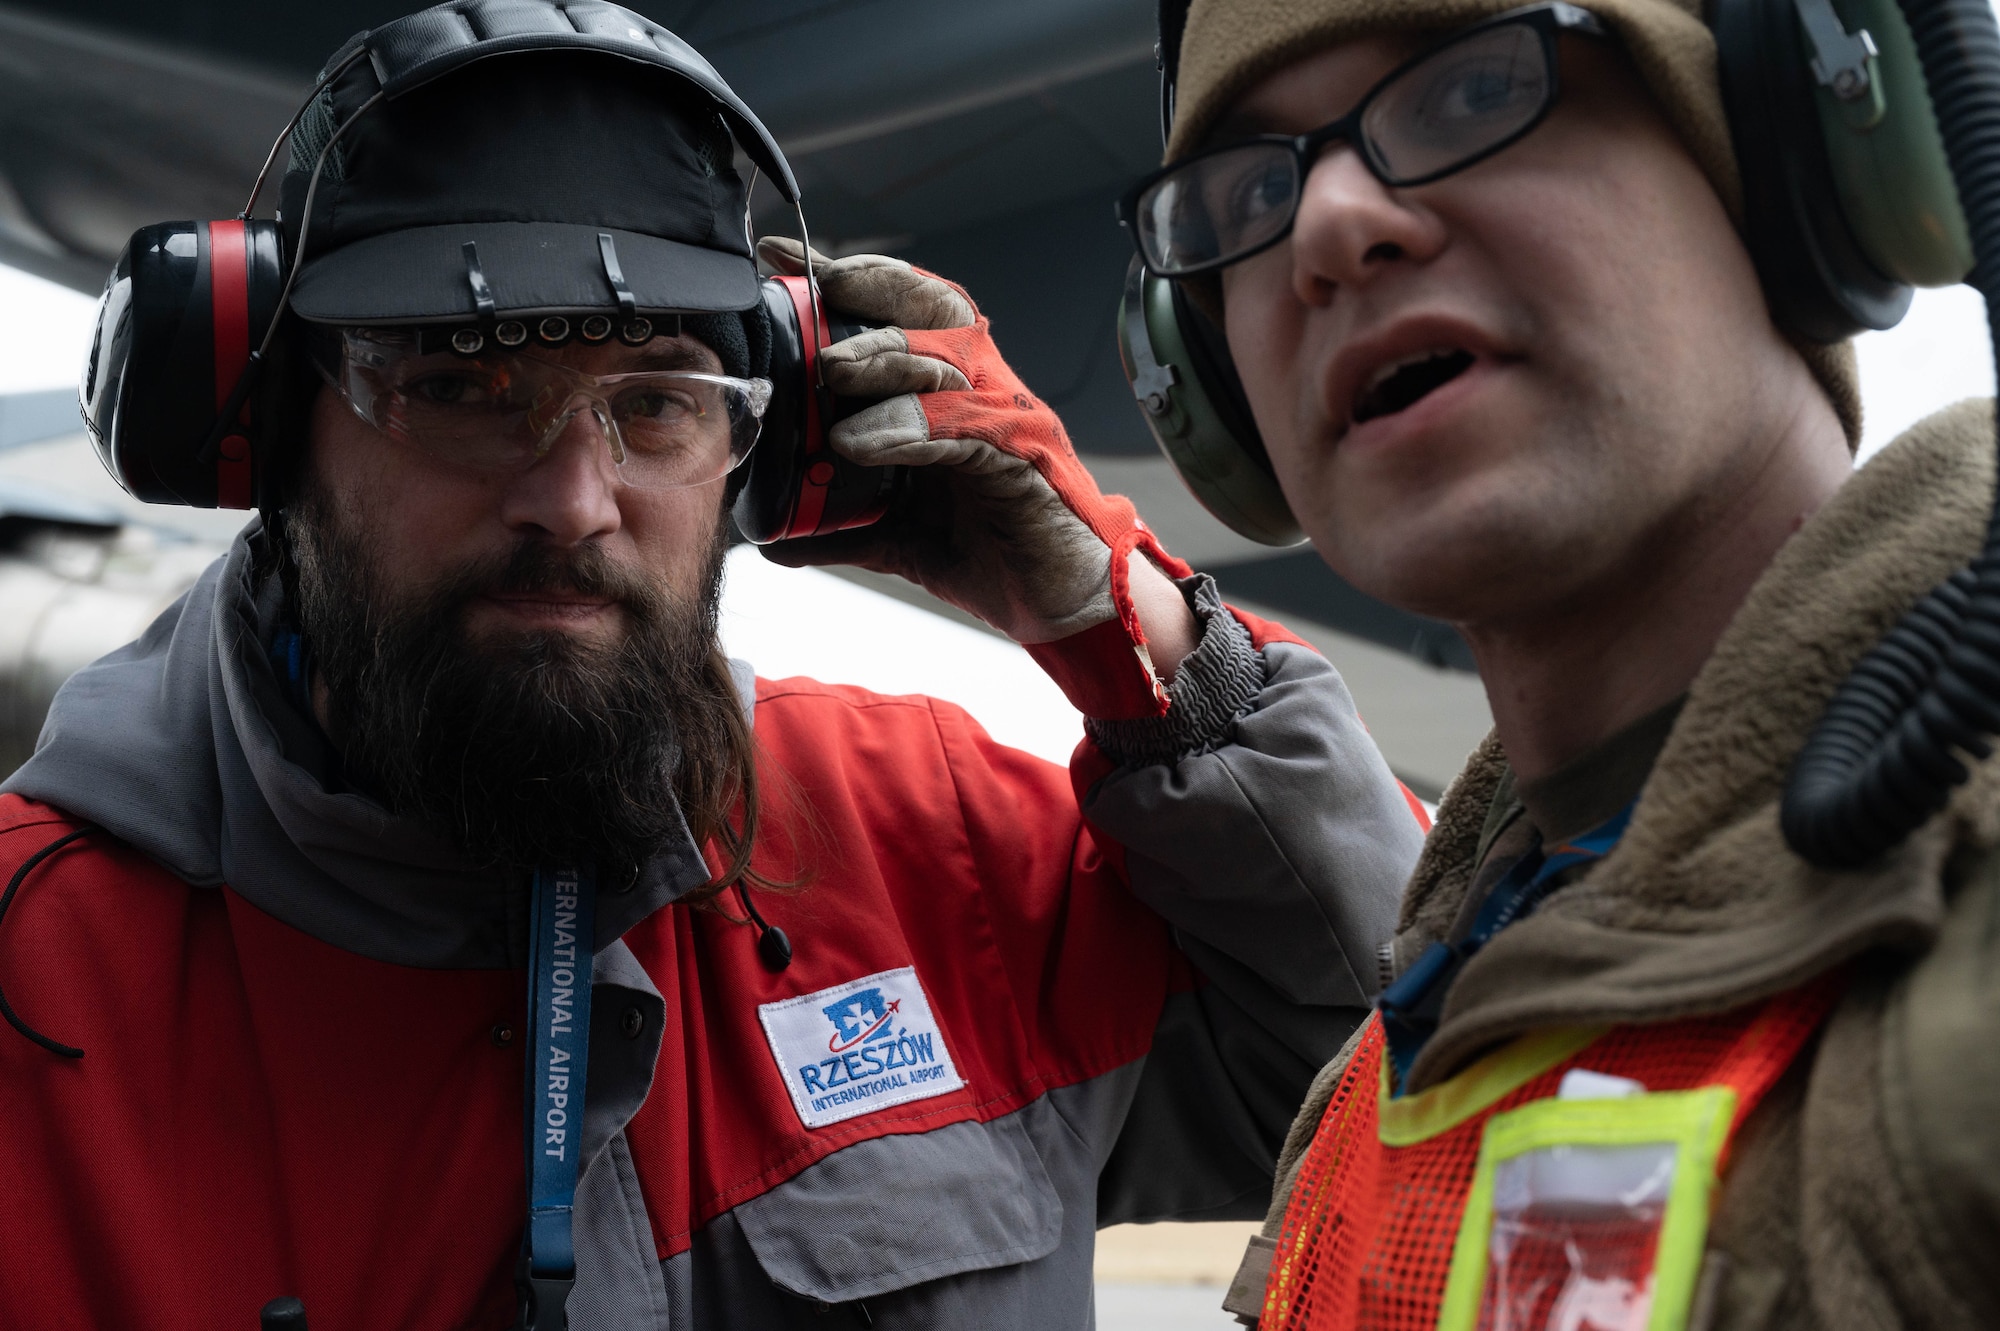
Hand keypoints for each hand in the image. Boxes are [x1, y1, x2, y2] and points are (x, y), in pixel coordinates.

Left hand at [757, 240, 1196, 683]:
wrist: (1067, 609)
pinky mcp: (1018, 462)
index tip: (786, 257)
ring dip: (881, 358)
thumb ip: (842, 526)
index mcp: (956, 398)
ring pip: (943, 362)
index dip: (849, 280)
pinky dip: (904, 429)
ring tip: (829, 371)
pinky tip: (858, 443)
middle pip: (930, 310)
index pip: (905, 316)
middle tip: (810, 288)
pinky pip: (958, 429)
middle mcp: (984, 395)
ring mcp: (1005, 423)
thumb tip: (772, 536)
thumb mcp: (901, 538)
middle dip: (868, 288)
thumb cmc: (998, 558)